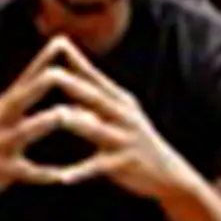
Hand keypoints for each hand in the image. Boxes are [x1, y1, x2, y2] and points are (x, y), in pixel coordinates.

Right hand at [0, 36, 79, 201]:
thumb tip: (55, 72)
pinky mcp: (1, 170)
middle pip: (26, 93)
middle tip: (70, 71)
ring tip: (64, 114)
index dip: (45, 57)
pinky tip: (62, 177)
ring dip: (46, 121)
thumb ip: (26, 94)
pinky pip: (25, 171)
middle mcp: (2, 118)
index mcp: (7, 103)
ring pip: (25, 129)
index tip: (65, 39)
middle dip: (47, 82)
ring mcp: (0, 143)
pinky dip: (45, 173)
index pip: (29, 74)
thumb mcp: (4, 115)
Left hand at [44, 40, 191, 199]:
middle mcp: (123, 115)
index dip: (77, 60)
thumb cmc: (136, 143)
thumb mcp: (120, 117)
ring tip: (58, 116)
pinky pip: (98, 166)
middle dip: (73, 83)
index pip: (95, 77)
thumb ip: (95, 105)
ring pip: (96, 128)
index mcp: (120, 101)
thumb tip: (70, 90)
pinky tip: (63, 178)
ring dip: (77, 122)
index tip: (57, 42)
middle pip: (94, 97)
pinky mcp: (124, 163)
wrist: (170, 174)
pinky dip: (80, 172)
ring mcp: (124, 138)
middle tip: (50, 72)